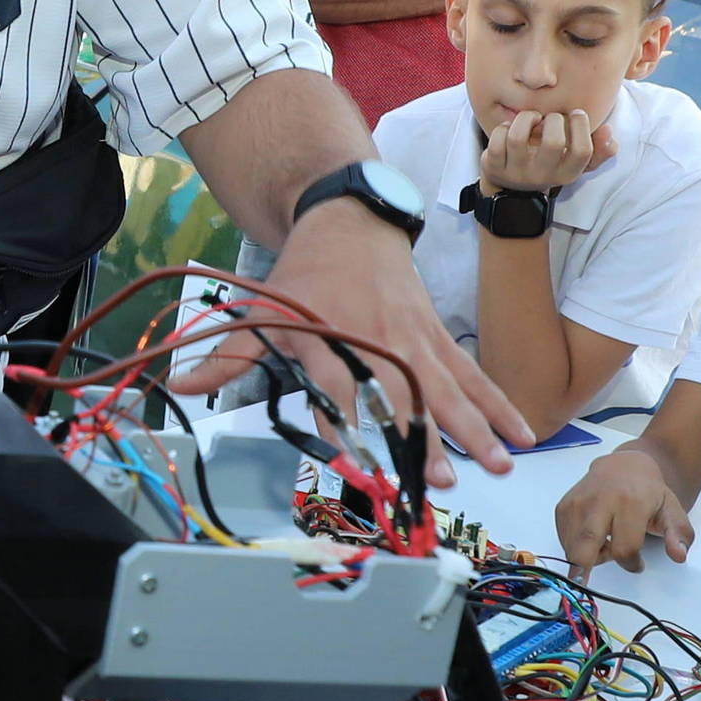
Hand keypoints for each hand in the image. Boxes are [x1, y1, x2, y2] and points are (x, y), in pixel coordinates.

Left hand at [221, 196, 531, 473]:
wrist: (350, 222)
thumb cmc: (303, 278)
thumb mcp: (260, 312)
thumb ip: (227, 357)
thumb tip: (179, 385)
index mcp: (331, 338)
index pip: (337, 385)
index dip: (346, 421)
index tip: (358, 459)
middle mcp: (377, 341)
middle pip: (403, 393)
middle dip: (422, 438)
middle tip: (439, 478)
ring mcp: (413, 339)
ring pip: (448, 388)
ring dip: (474, 427)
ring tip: (497, 462)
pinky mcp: (436, 337)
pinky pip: (472, 375)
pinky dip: (498, 403)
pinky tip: (521, 431)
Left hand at [477, 105, 609, 196]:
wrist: (511, 190)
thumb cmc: (549, 165)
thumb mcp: (575, 163)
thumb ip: (599, 150)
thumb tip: (608, 132)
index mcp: (566, 173)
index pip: (582, 151)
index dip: (581, 126)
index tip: (575, 114)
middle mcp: (542, 176)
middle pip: (553, 143)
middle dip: (554, 120)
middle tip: (550, 118)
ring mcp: (516, 173)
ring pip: (518, 138)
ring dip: (526, 118)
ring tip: (531, 118)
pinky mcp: (493, 167)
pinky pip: (496, 140)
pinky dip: (503, 127)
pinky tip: (510, 128)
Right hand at [553, 443, 694, 569]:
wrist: (624, 465)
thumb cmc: (649, 493)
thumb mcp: (672, 512)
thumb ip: (678, 535)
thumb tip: (678, 555)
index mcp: (630, 502)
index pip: (623, 550)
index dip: (631, 564)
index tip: (637, 563)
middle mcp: (600, 500)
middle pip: (584, 550)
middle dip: (590, 568)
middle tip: (600, 567)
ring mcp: (578, 502)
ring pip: (573, 548)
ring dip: (587, 556)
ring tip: (605, 542)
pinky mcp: (563, 506)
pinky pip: (563, 539)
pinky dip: (576, 546)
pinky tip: (592, 536)